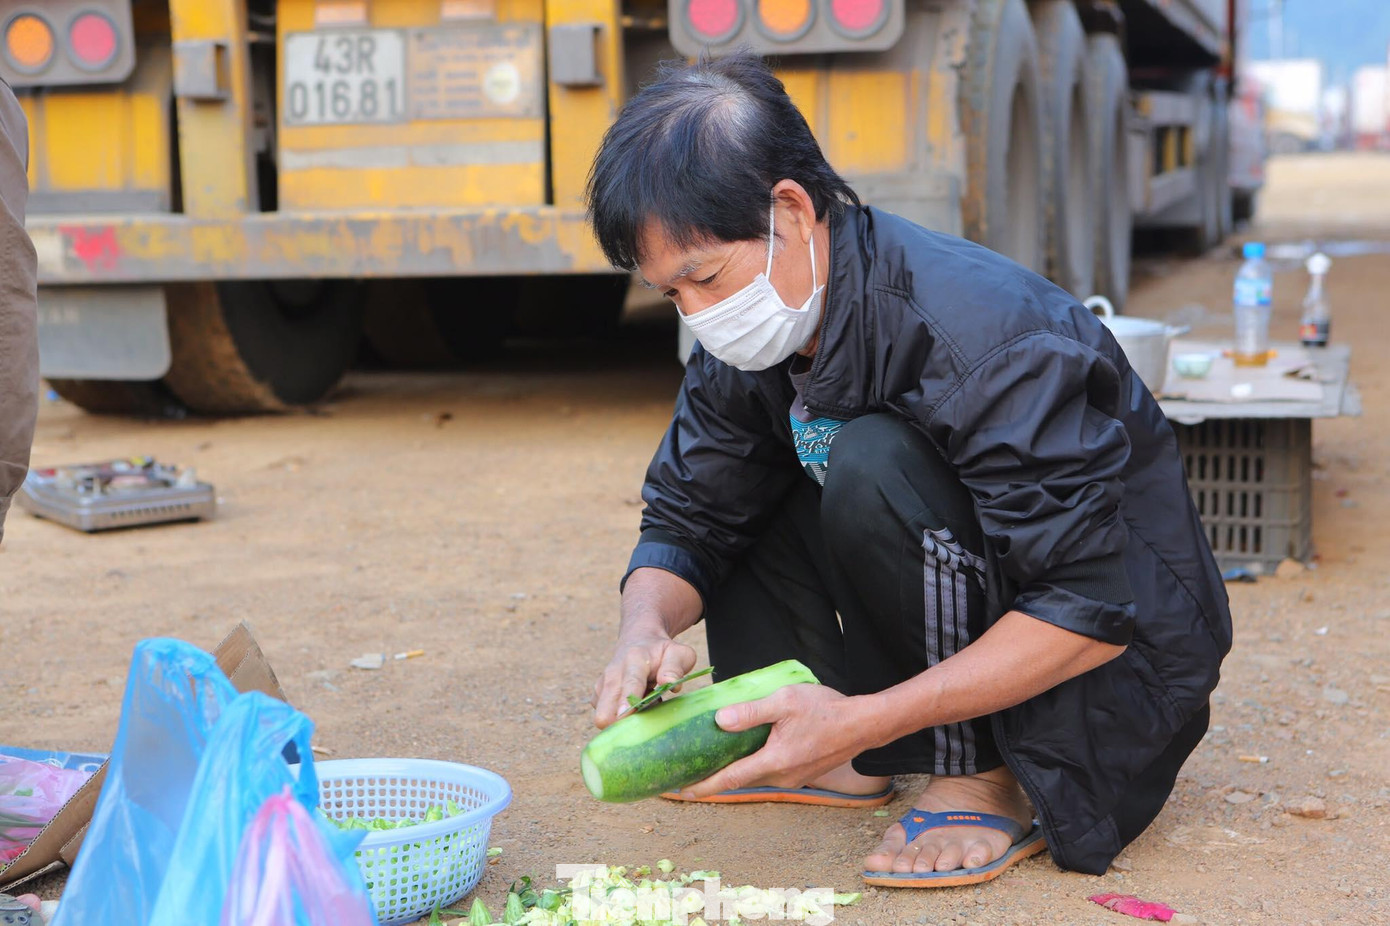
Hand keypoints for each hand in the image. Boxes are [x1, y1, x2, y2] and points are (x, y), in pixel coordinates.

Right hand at [591, 635, 696, 728]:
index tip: (624, 715)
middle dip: (617, 720)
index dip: (627, 701)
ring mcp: (602, 684)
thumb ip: (675, 667)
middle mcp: (613, 672)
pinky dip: (619, 717)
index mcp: (635, 659)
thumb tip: (669, 683)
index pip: (631, 682)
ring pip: (602, 713)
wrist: (639, 639)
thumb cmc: (662, 651)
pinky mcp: (597, 695)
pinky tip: (634, 707)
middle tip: (641, 726)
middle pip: (606, 703)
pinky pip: (605, 715)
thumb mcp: (678, 653)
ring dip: (624, 718)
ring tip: (643, 705)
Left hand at [676, 684, 875, 798]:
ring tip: (713, 762)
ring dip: (734, 773)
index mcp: (774, 760)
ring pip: (755, 777)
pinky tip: (746, 753)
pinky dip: (752, 767)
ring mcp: (793, 777)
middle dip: (714, 779)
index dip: (704, 785)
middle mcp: (782, 776)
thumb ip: (751, 712)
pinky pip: (769, 773)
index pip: (730, 779)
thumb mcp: (785, 701)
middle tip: (689, 773)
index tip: (681, 791)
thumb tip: (719, 721)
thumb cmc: (825, 709)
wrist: (863, 724)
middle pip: (740, 781)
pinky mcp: (801, 773)